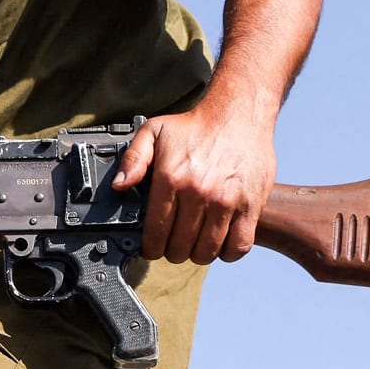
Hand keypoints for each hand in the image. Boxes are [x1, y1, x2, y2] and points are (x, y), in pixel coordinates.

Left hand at [109, 94, 277, 264]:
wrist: (238, 114)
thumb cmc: (195, 126)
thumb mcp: (153, 131)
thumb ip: (133, 159)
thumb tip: (119, 187)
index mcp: (171, 178)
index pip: (155, 233)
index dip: (151, 247)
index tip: (153, 247)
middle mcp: (198, 192)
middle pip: (179, 247)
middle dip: (172, 251)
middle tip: (174, 244)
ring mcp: (226, 201)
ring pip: (207, 251)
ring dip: (198, 254)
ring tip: (195, 245)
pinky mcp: (250, 205)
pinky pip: (239, 245)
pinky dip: (228, 252)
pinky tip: (221, 243)